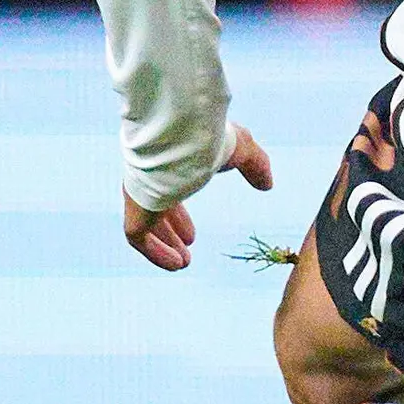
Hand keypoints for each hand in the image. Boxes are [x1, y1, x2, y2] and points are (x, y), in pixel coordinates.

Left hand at [122, 125, 271, 271]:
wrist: (180, 137)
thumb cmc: (209, 138)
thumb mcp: (242, 151)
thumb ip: (256, 166)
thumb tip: (267, 184)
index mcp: (167, 167)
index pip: (167, 197)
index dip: (179, 218)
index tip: (190, 235)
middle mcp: (148, 183)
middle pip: (154, 215)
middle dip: (169, 234)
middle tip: (185, 250)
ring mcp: (139, 198)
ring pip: (145, 230)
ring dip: (164, 248)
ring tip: (182, 264)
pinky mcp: (136, 211)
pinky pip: (140, 240)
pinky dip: (157, 254)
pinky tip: (176, 265)